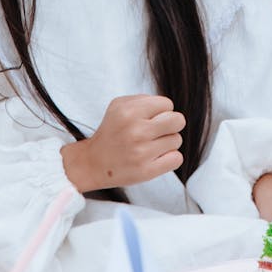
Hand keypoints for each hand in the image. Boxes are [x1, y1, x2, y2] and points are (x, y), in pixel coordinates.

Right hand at [61, 94, 185, 193]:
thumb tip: (167, 107)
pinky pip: (176, 159)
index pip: (167, 104)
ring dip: (168, 142)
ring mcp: (141, 152)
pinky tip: (157, 157)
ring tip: (152, 145)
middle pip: (178, 121)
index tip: (152, 118)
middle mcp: (136, 131)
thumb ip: (144, 100)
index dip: (162, 111)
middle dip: (171, 124)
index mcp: (129, 112)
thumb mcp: (119, 105)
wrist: (93, 162)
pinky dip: (170, 158)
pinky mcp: (146, 171)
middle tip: (159, 130)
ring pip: (177, 140)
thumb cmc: (111, 132)